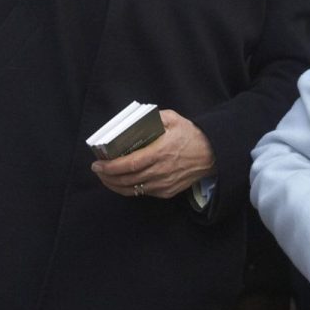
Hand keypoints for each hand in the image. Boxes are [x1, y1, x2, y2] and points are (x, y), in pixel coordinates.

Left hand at [90, 109, 215, 200]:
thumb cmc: (191, 136)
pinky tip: (122, 182)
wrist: (212, 155)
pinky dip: (130, 189)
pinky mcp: (167, 192)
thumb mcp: (174, 119)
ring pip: (133, 190)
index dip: (111, 167)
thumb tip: (135, 119)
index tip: (97, 165)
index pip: (129, 164)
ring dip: (115, 185)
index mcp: (160, 152)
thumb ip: (154, 117)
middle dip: (108, 177)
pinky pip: (143, 193)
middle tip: (97, 171)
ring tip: (105, 178)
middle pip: (127, 180)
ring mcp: (163, 184)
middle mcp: (160, 171)